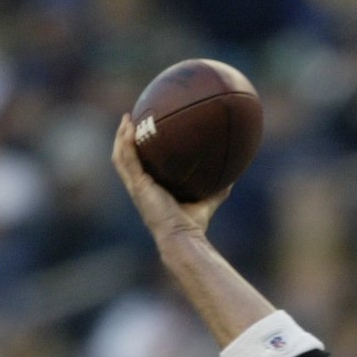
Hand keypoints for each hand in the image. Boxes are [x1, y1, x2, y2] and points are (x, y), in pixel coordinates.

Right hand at [112, 115, 228, 241]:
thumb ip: (219, 187)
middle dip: (124, 138)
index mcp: (151, 189)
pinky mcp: (138, 187)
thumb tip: (235, 174)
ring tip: (126, 119)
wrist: (183, 237)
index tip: (142, 131)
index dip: (137, 150)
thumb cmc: (194, 225)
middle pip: (125, 158)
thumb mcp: (209, 199)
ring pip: (121, 157)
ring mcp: (137, 187)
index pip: (140, 166)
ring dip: (120, 137)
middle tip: (129, 119)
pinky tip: (129, 130)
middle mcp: (140, 187)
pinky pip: (127, 161)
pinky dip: (126, 145)